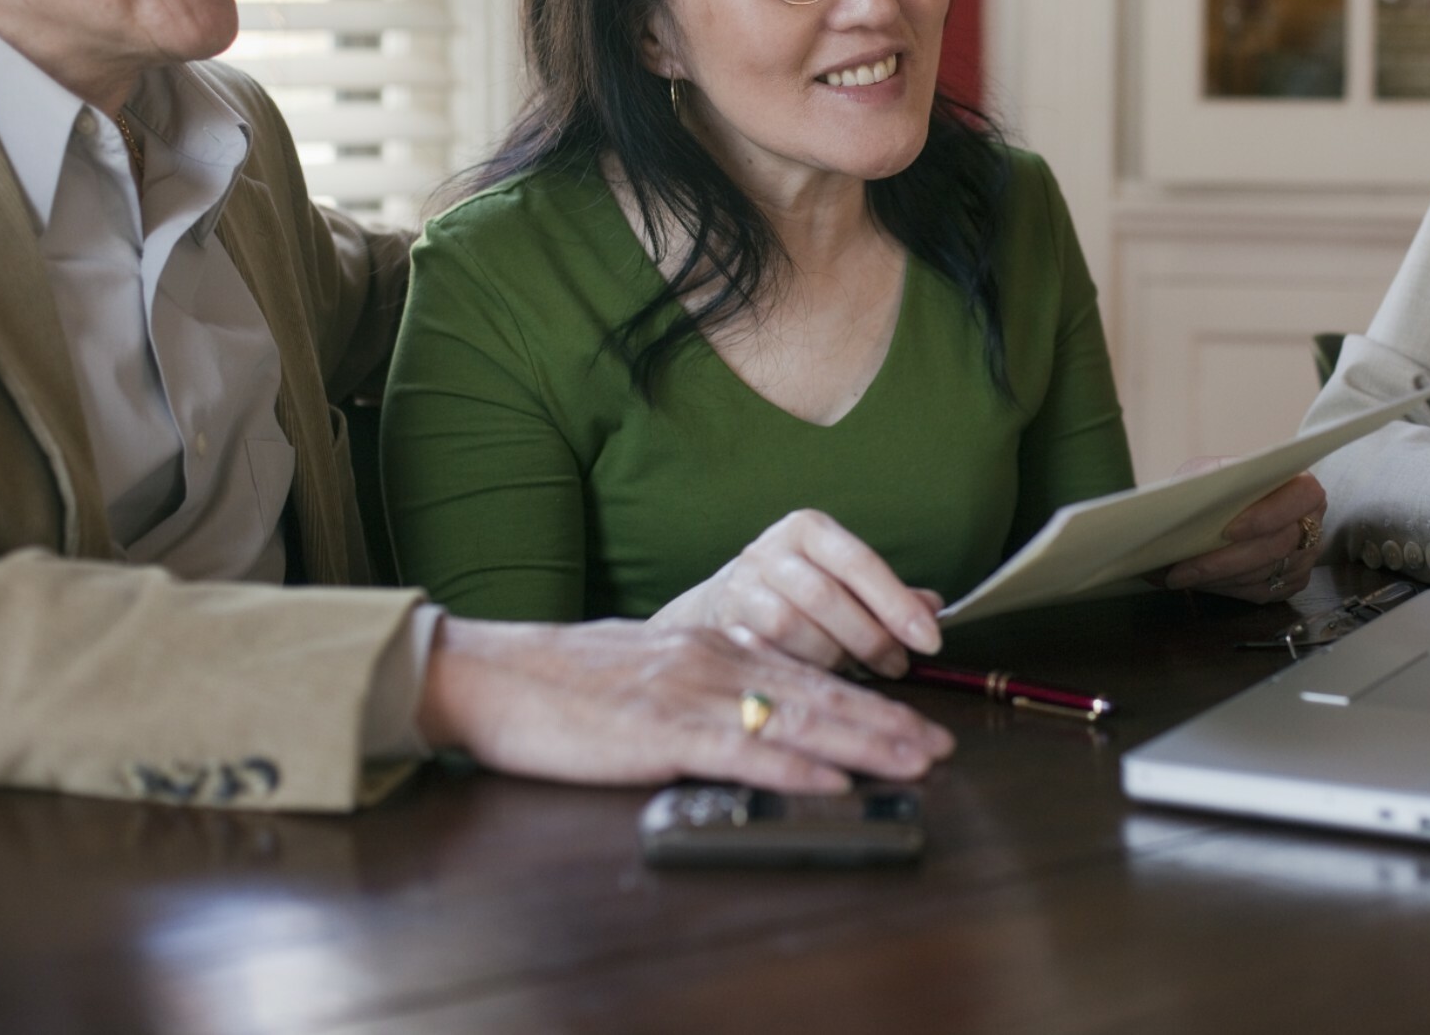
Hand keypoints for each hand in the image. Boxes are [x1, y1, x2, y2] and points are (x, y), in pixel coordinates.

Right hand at [416, 616, 954, 793]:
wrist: (491, 673)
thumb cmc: (560, 682)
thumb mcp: (647, 666)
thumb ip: (701, 678)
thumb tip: (748, 696)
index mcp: (711, 647)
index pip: (806, 673)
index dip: (866, 700)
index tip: (911, 722)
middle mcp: (713, 663)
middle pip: (818, 695)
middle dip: (886, 723)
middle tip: (938, 746)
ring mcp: (690, 696)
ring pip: (797, 720)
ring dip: (863, 743)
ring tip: (912, 762)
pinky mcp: (661, 732)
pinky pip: (742, 753)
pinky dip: (794, 769)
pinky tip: (833, 782)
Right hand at [646, 509, 941, 677]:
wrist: (720, 606)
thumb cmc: (797, 592)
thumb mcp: (840, 579)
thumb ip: (886, 594)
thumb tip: (932, 609)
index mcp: (808, 529)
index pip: (860, 563)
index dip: (897, 604)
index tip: (930, 641)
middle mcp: (770, 549)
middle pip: (825, 596)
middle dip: (869, 638)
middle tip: (897, 666)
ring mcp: (740, 585)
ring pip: (790, 627)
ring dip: (831, 658)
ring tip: (856, 672)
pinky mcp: (721, 623)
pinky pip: (763, 653)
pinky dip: (797, 670)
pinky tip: (819, 683)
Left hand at [1158, 465, 1327, 603]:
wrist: (1218, 509)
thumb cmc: (1218, 488)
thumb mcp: (1211, 471)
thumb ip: (1210, 478)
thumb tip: (1189, 500)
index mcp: (1301, 485)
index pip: (1301, 497)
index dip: (1267, 515)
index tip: (1227, 531)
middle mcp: (1312, 522)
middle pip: (1278, 546)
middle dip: (1225, 560)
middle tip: (1183, 568)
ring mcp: (1305, 556)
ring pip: (1266, 574)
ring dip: (1220, 578)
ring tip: (1180, 576)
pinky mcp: (1293, 582)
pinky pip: (1262, 592)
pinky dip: (1227, 589)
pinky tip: (1201, 583)